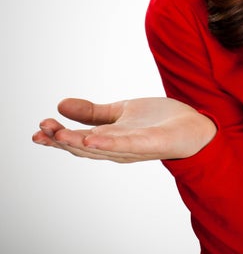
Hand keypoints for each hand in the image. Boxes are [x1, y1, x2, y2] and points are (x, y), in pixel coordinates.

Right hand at [32, 97, 216, 162]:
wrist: (194, 125)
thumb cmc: (158, 121)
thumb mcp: (121, 110)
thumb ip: (92, 111)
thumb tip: (60, 104)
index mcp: (108, 140)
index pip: (78, 140)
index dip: (56, 137)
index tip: (38, 129)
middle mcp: (117, 148)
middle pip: (83, 147)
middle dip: (61, 140)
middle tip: (41, 131)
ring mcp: (133, 148)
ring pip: (100, 148)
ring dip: (78, 143)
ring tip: (58, 135)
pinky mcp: (151, 144)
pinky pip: (127, 146)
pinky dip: (109, 144)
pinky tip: (93, 139)